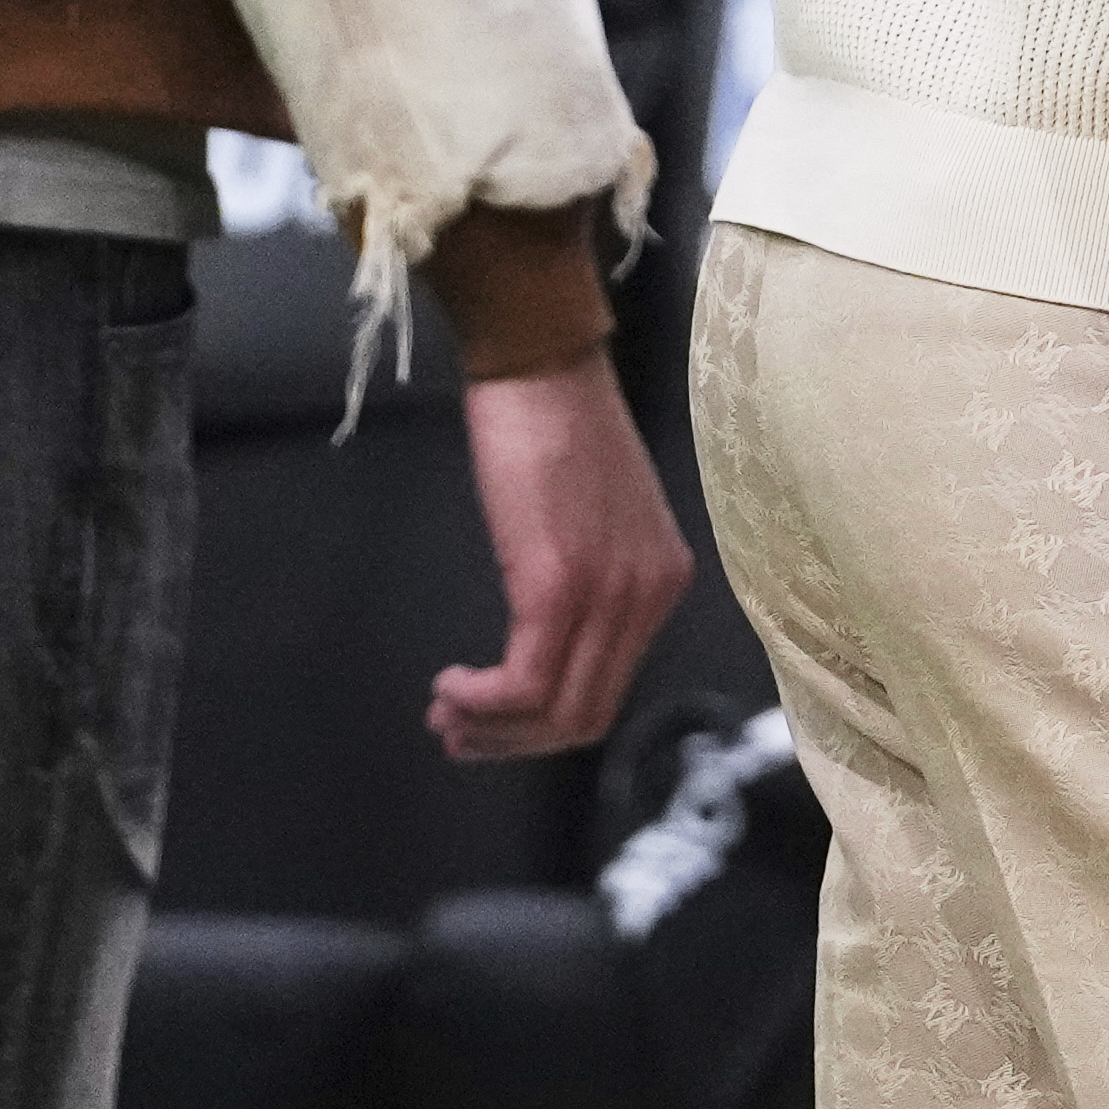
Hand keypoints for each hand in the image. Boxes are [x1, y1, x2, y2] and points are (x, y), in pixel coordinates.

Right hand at [431, 349, 693, 761]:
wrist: (540, 366)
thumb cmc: (553, 429)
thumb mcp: (592, 521)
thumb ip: (588, 582)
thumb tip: (545, 645)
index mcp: (663, 580)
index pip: (611, 689)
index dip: (545, 725)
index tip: (489, 722)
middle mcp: (650, 595)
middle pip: (587, 716)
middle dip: (515, 742)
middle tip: (456, 732)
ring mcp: (610, 593)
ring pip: (558, 711)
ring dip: (493, 731)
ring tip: (446, 714)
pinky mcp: (558, 584)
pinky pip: (526, 683)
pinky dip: (483, 702)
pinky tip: (451, 684)